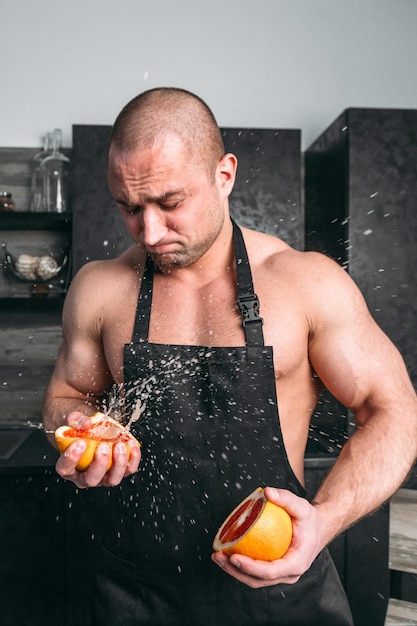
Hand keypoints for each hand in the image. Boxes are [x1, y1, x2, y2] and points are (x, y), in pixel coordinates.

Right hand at [55, 411, 140, 488]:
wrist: (90, 428)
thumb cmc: (79, 427)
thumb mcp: (72, 419)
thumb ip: (75, 419)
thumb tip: (85, 424)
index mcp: (68, 466)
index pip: (65, 468)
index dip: (72, 458)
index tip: (80, 442)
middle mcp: (84, 476)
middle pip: (91, 480)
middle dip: (100, 463)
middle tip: (103, 445)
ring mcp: (103, 476)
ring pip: (112, 480)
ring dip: (118, 463)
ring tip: (119, 444)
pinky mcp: (119, 471)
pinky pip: (128, 470)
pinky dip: (133, 458)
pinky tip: (131, 443)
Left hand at [211, 487, 325, 587]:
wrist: (318, 529)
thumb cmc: (310, 520)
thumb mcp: (302, 507)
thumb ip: (286, 499)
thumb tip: (267, 492)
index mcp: (296, 563)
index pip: (271, 571)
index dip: (251, 567)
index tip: (234, 557)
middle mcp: (288, 574)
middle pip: (258, 580)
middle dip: (235, 571)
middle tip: (218, 556)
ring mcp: (281, 575)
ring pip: (254, 580)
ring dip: (234, 571)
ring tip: (218, 556)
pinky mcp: (273, 570)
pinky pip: (255, 572)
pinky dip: (240, 566)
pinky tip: (227, 552)